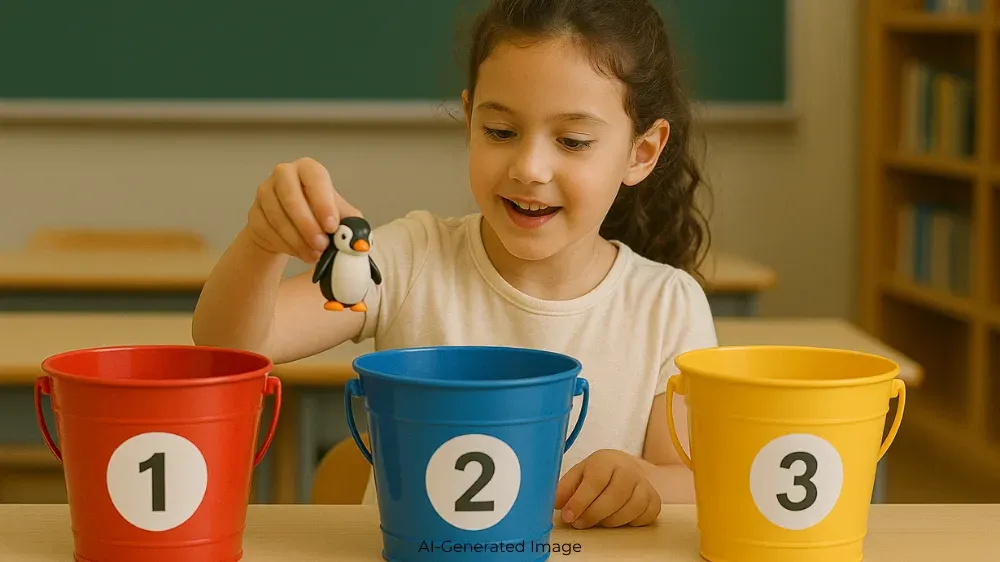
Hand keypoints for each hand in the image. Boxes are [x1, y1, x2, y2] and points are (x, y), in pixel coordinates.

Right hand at [245, 157, 362, 262]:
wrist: (290, 229)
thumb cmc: (319, 216)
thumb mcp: (339, 216)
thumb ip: (350, 224)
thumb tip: (360, 242)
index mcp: (308, 169)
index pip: (315, 177)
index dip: (323, 202)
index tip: (332, 226)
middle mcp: (284, 174)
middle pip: (290, 195)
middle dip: (307, 224)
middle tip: (322, 245)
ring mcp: (265, 192)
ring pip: (277, 216)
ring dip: (297, 239)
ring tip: (314, 254)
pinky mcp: (254, 213)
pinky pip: (267, 231)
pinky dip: (286, 245)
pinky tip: (300, 253)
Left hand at [554, 449, 660, 528]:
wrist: (626, 468)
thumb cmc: (599, 473)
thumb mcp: (579, 474)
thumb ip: (565, 488)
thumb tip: (554, 504)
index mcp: (606, 460)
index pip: (595, 482)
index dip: (580, 502)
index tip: (568, 516)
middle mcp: (629, 470)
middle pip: (613, 498)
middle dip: (592, 515)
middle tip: (579, 523)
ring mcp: (644, 485)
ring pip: (629, 510)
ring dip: (609, 521)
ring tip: (596, 520)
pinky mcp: (654, 499)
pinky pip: (643, 517)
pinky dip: (628, 523)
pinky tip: (616, 518)